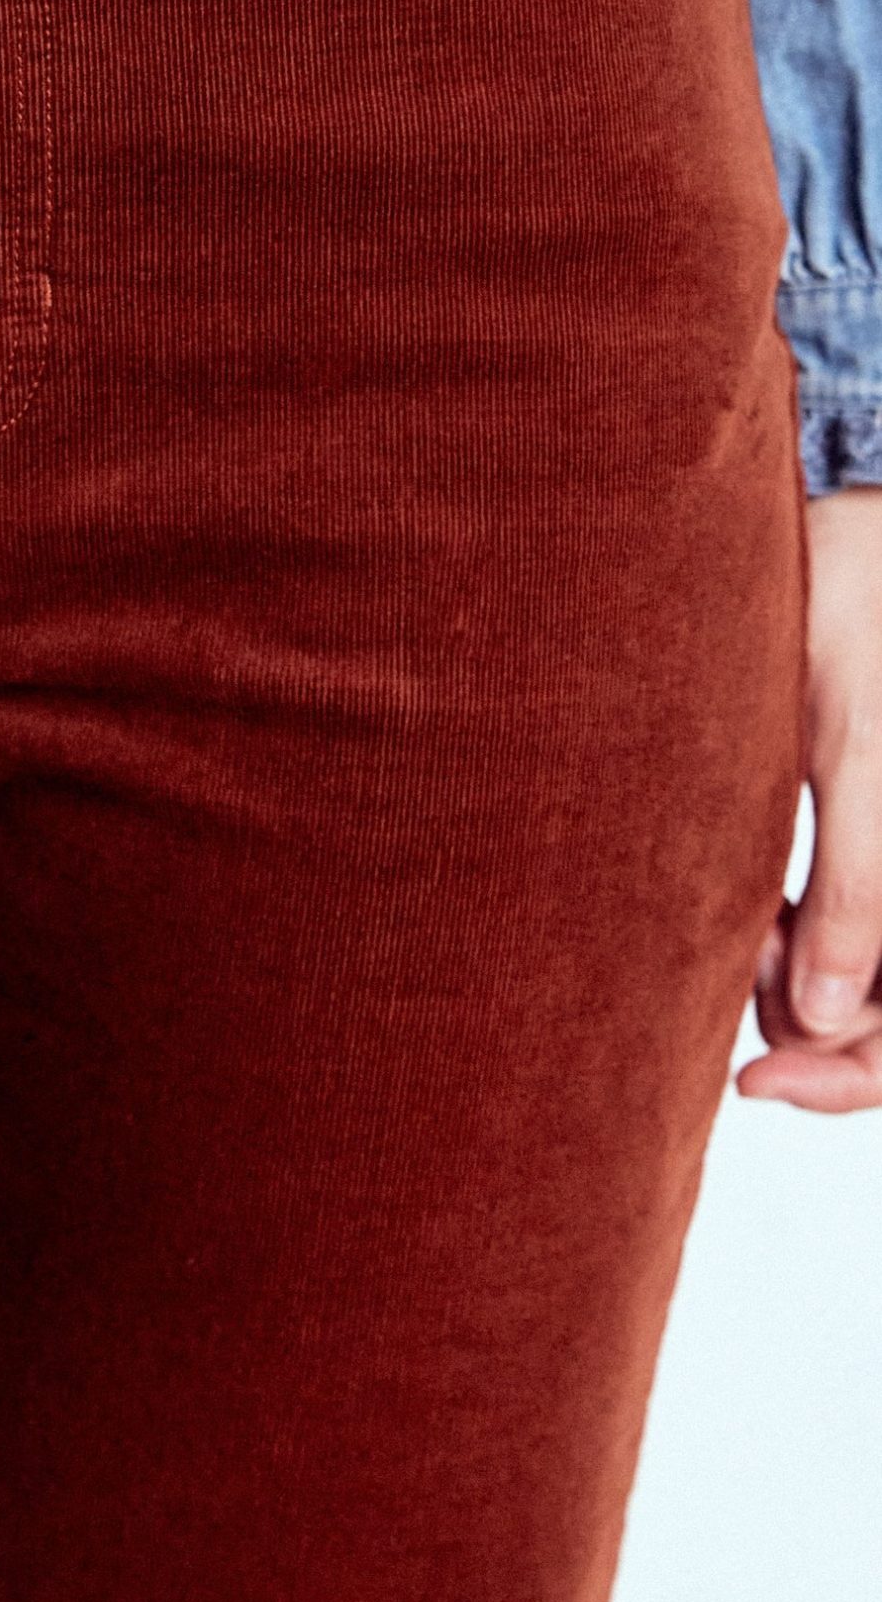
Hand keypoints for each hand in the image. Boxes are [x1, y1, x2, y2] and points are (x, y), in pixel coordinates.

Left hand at [738, 484, 881, 1111]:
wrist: (870, 521)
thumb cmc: (865, 602)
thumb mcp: (855, 748)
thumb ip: (858, 887)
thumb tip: (823, 1022)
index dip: (856, 1075)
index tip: (755, 1081)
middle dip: (827, 1041)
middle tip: (734, 1028)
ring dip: (815, 992)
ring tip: (746, 949)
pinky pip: (872, 931)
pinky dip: (816, 945)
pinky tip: (769, 922)